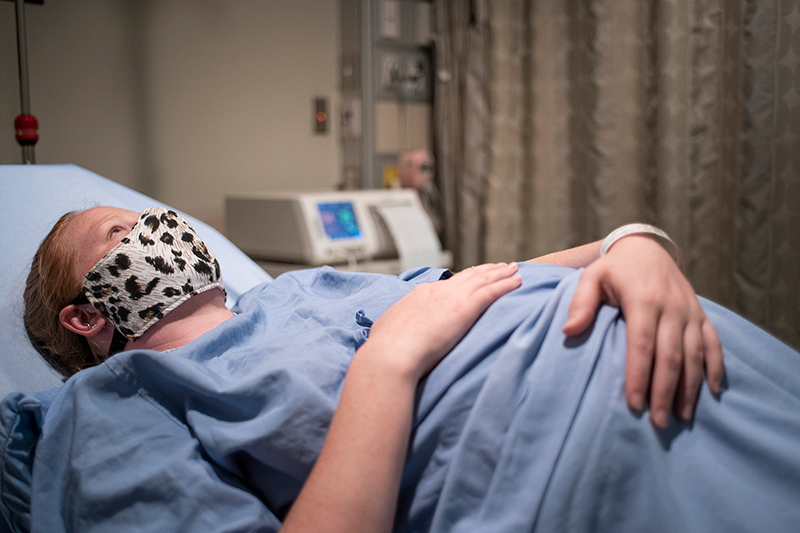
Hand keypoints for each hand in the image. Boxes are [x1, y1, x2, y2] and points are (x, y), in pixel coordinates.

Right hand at [367, 263, 521, 381]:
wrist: (390, 355)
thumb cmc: (386, 350)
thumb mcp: (388, 330)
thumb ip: (396, 326)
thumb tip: (392, 332)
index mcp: (420, 294)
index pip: (448, 284)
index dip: (464, 279)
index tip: (474, 277)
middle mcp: (438, 291)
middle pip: (469, 276)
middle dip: (486, 271)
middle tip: (501, 266)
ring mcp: (452, 298)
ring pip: (483, 280)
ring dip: (501, 274)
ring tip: (514, 270)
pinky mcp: (465, 309)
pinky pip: (492, 292)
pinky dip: (506, 285)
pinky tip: (518, 282)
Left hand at [562, 235, 723, 427]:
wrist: (646, 248)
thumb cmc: (613, 269)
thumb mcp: (592, 277)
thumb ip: (580, 303)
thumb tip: (567, 331)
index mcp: (644, 301)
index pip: (642, 345)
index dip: (639, 375)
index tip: (634, 404)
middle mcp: (672, 308)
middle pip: (671, 357)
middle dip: (665, 392)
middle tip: (659, 423)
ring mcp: (689, 312)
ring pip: (694, 355)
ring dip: (690, 387)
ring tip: (681, 417)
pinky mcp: (700, 315)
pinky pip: (713, 343)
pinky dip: (715, 367)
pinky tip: (711, 392)